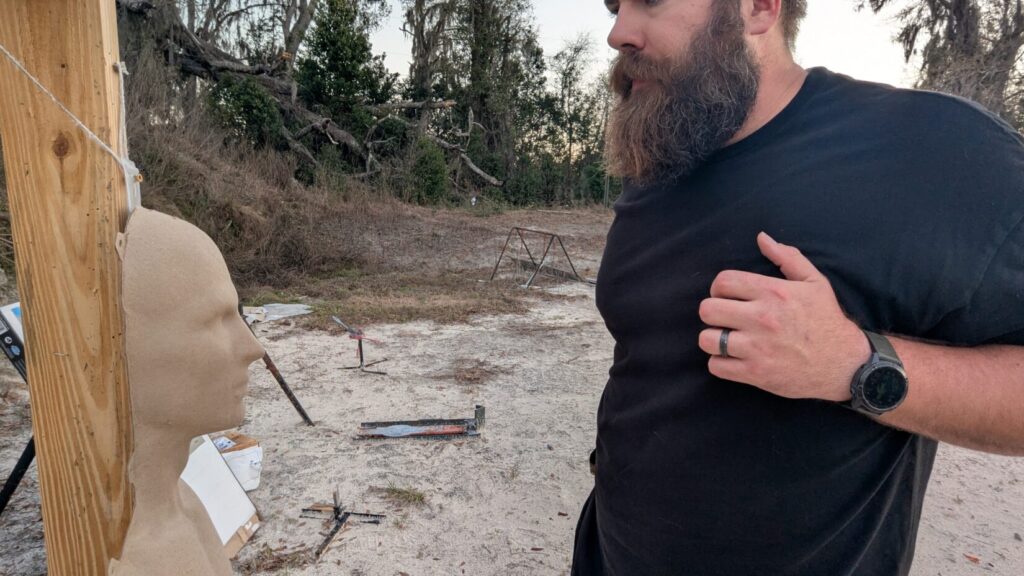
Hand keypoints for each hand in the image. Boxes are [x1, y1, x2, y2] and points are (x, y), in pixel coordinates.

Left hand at [697, 233, 868, 401]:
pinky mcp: (755, 373)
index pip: (723, 281)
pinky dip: (720, 363)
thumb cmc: (827, 321)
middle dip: (713, 313)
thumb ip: (787, 257)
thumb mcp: (814, 282)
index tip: (727, 297)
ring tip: (726, 340)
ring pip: (707, 339)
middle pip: (707, 309)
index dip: (719, 288)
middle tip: (725, 319)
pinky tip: (733, 359)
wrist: (845, 364)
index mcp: (773, 292)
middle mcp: (762, 318)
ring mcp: (757, 348)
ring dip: (713, 340)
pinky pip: (716, 366)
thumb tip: (762, 238)